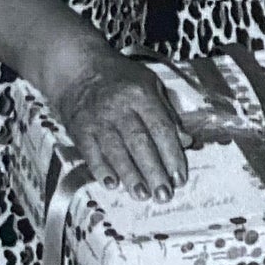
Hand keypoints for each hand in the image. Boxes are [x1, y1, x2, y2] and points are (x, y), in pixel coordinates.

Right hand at [53, 50, 190, 200]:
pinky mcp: (78, 128)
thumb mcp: (151, 85)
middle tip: (164, 195)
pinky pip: (90, 152)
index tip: (180, 178)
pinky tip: (112, 185)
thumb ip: (169, 113)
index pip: (161, 128)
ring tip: (142, 196)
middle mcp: (119, 108)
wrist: (77, 69)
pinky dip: (101, 169)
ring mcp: (97, 119)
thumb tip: (186, 141)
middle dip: (153, 172)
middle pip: (139, 143)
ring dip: (130, 176)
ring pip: (115, 151)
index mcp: (141, 95)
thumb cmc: (121, 78)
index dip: (172, 155)